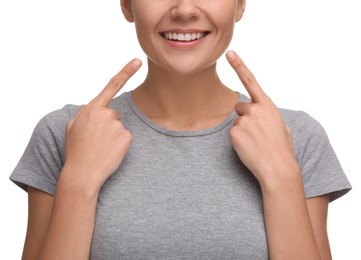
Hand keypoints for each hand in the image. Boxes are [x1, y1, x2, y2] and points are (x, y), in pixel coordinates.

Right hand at [63, 59, 141, 190]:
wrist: (82, 173)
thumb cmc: (76, 150)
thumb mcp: (73, 126)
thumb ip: (86, 113)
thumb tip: (99, 109)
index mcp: (92, 108)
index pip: (111, 85)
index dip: (126, 72)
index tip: (138, 61)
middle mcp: (107, 114)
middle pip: (114, 114)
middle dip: (107, 125)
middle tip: (96, 140)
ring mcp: (118, 126)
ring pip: (119, 127)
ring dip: (113, 135)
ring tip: (100, 147)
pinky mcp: (127, 137)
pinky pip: (126, 137)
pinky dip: (119, 144)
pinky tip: (110, 151)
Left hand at [226, 51, 297, 185]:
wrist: (278, 168)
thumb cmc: (282, 148)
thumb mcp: (282, 127)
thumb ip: (270, 116)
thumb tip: (262, 115)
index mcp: (268, 106)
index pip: (251, 81)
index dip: (239, 66)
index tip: (230, 53)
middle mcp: (255, 109)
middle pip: (240, 107)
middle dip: (245, 117)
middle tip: (257, 133)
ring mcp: (244, 121)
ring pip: (236, 122)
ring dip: (243, 130)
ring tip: (255, 142)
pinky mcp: (234, 133)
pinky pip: (232, 133)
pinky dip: (238, 140)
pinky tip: (249, 147)